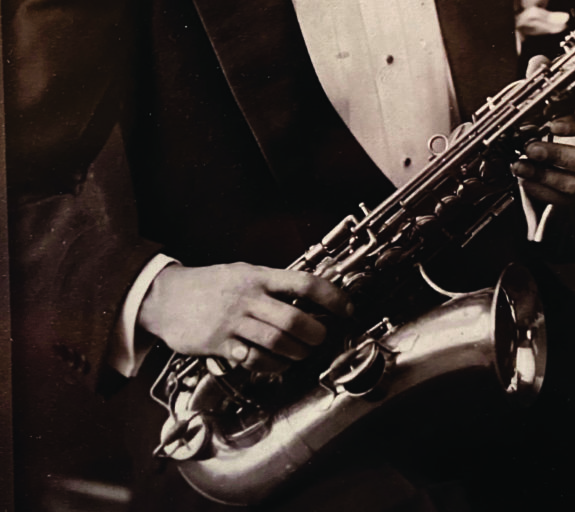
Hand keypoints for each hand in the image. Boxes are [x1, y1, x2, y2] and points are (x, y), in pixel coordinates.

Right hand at [138, 262, 352, 373]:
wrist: (164, 297)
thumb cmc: (209, 284)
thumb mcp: (241, 271)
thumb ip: (270, 283)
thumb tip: (307, 293)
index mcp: (258, 275)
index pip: (303, 283)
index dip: (331, 296)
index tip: (347, 308)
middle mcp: (248, 297)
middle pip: (293, 318)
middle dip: (315, 333)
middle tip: (321, 338)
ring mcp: (233, 321)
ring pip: (276, 341)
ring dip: (296, 352)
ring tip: (302, 353)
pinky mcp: (219, 344)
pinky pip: (253, 360)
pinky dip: (271, 365)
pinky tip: (277, 364)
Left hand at [511, 105, 574, 206]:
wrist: (546, 149)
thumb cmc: (551, 125)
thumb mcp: (550, 113)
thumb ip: (545, 114)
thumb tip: (529, 123)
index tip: (554, 125)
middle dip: (557, 155)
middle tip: (531, 149)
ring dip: (543, 176)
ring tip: (520, 166)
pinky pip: (562, 199)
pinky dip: (540, 191)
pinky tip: (525, 180)